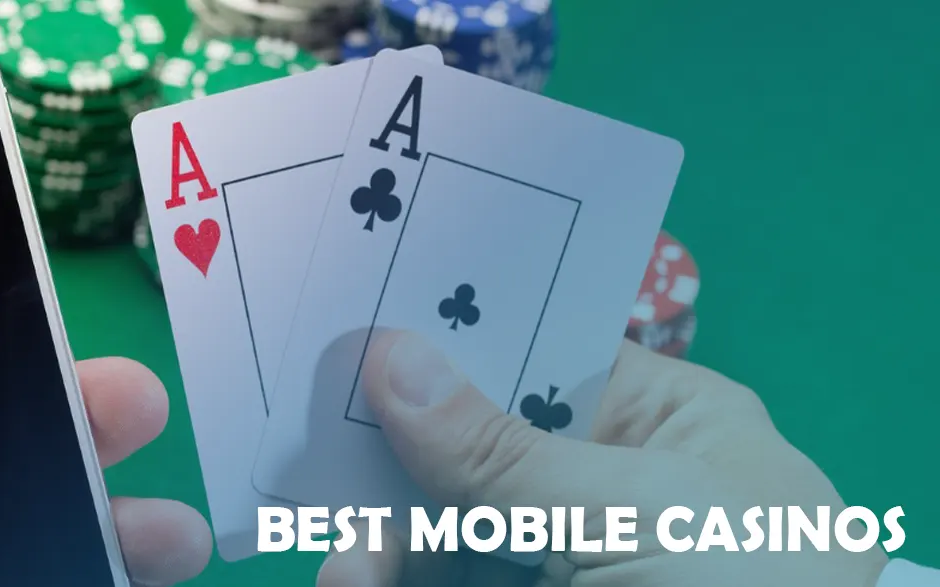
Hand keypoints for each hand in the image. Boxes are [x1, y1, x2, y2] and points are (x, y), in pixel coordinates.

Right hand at [317, 330, 889, 586]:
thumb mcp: (637, 511)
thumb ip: (503, 448)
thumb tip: (392, 354)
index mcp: (669, 425)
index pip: (540, 354)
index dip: (453, 339)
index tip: (353, 328)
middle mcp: (608, 489)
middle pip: (470, 445)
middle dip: (392, 458)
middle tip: (318, 462)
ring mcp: (564, 566)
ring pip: (441, 529)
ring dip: (380, 542)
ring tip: (347, 571)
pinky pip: (440, 582)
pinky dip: (392, 580)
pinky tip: (355, 583)